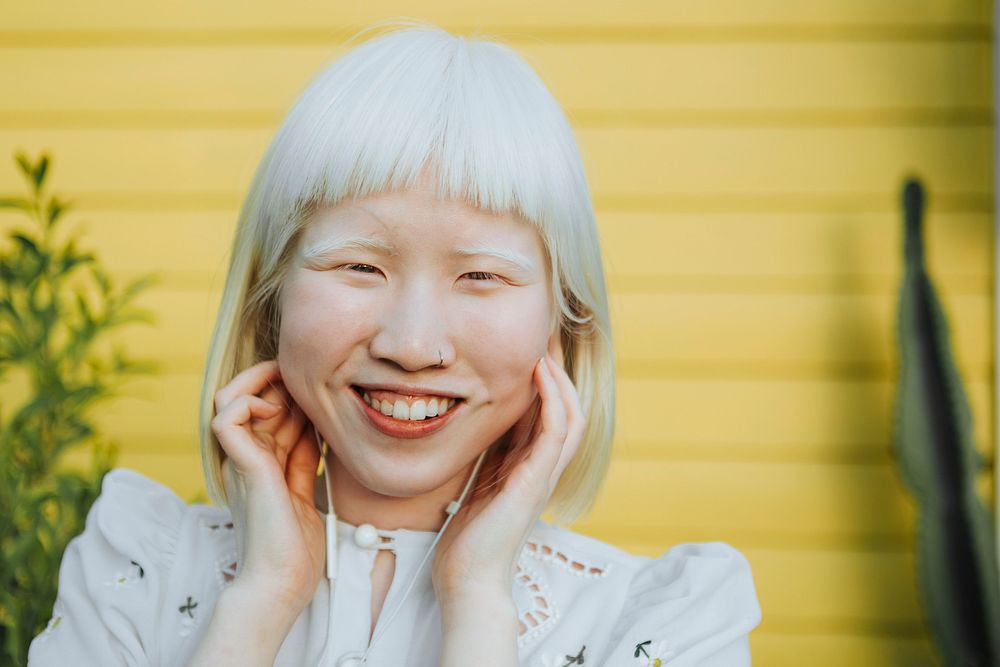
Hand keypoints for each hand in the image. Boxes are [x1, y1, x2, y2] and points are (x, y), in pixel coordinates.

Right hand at [211, 359, 324, 615]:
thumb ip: (302, 457)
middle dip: (278, 381)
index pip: (262, 411)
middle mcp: (242, 458)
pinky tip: (277, 410)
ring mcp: (238, 460)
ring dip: (260, 381)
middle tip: (308, 383)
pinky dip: (249, 401)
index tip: (318, 394)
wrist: (282, 582)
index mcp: (256, 463)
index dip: (288, 393)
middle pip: (245, 397)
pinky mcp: (242, 465)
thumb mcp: (302, 488)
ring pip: (227, 396)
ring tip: (290, 387)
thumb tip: (312, 424)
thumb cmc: (294, 547)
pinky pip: (226, 415)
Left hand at [430, 353, 583, 604]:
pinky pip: (556, 432)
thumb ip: (481, 458)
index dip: (543, 381)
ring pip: (570, 416)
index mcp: (527, 469)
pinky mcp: (536, 483)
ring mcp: (543, 476)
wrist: (467, 582)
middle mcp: (542, 470)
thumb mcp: (474, 485)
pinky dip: (552, 399)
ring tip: (545, 348)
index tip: (529, 348)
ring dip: (561, 379)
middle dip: (558, 372)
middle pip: (566, 410)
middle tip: (544, 336)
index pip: (545, 415)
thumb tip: (467, 425)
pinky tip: (539, 374)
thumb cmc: (465, 542)